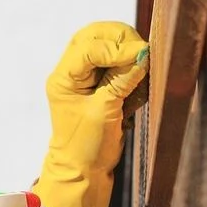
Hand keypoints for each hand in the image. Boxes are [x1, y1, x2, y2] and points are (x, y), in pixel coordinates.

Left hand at [32, 22, 148, 206]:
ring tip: (139, 77)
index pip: (89, 46)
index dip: (117, 47)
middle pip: (96, 35)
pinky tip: (135, 91)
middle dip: (122, 40)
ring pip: (108, 44)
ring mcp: (86, 76)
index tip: (142, 55)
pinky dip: (131, 69)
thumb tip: (143, 53)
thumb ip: (122, 81)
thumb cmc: (86, 147)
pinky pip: (118, 62)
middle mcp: (72, 71)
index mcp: (63, 77)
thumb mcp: (104, 113)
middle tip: (143, 56)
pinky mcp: (100, 83)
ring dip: (128, 54)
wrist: (83, 172)